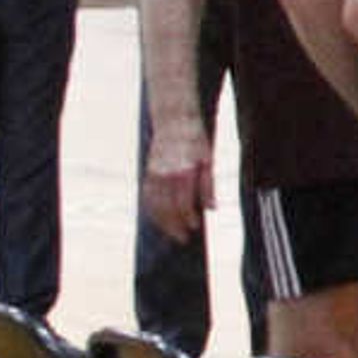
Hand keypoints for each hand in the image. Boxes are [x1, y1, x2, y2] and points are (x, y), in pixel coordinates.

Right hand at [141, 127, 214, 242]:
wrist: (174, 120)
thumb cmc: (196, 140)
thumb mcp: (209, 160)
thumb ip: (208, 186)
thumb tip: (211, 209)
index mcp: (184, 172)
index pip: (184, 204)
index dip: (188, 219)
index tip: (194, 228)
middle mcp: (167, 174)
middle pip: (167, 208)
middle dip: (174, 225)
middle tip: (183, 238)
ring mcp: (154, 173)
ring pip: (154, 204)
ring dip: (162, 221)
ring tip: (171, 232)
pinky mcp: (148, 171)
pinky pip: (147, 195)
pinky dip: (151, 209)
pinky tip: (159, 217)